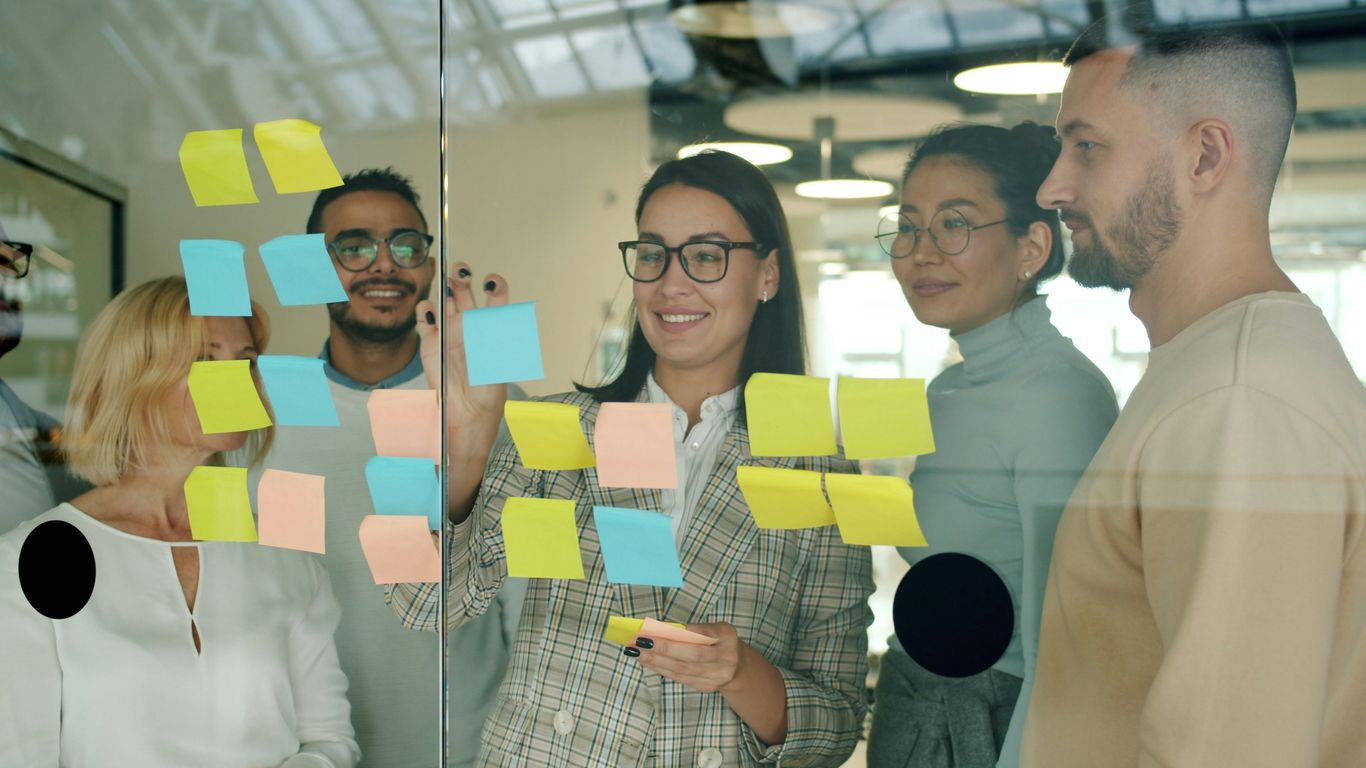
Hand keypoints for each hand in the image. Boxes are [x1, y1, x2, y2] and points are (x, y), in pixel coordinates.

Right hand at [416, 263, 508, 457]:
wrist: (466, 411)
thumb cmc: (488, 389)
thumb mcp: (498, 356)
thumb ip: (495, 330)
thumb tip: (493, 310)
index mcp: (491, 328)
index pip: (495, 299)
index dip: (495, 286)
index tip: (492, 281)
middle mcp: (470, 326)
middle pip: (465, 293)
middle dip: (462, 278)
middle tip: (461, 270)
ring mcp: (450, 331)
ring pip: (445, 301)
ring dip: (445, 289)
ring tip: (446, 285)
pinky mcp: (431, 341)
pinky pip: (426, 318)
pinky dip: (425, 310)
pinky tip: (430, 312)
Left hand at [627, 621, 789, 744]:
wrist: (739, 667)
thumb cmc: (719, 641)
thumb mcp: (713, 630)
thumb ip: (693, 630)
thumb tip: (659, 629)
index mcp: (727, 636)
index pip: (702, 634)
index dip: (678, 634)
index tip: (656, 628)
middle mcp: (726, 657)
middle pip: (690, 655)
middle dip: (662, 648)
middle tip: (639, 641)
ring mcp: (718, 676)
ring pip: (682, 670)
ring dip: (656, 661)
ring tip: (636, 652)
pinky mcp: (707, 687)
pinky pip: (681, 678)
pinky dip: (662, 669)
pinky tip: (647, 662)